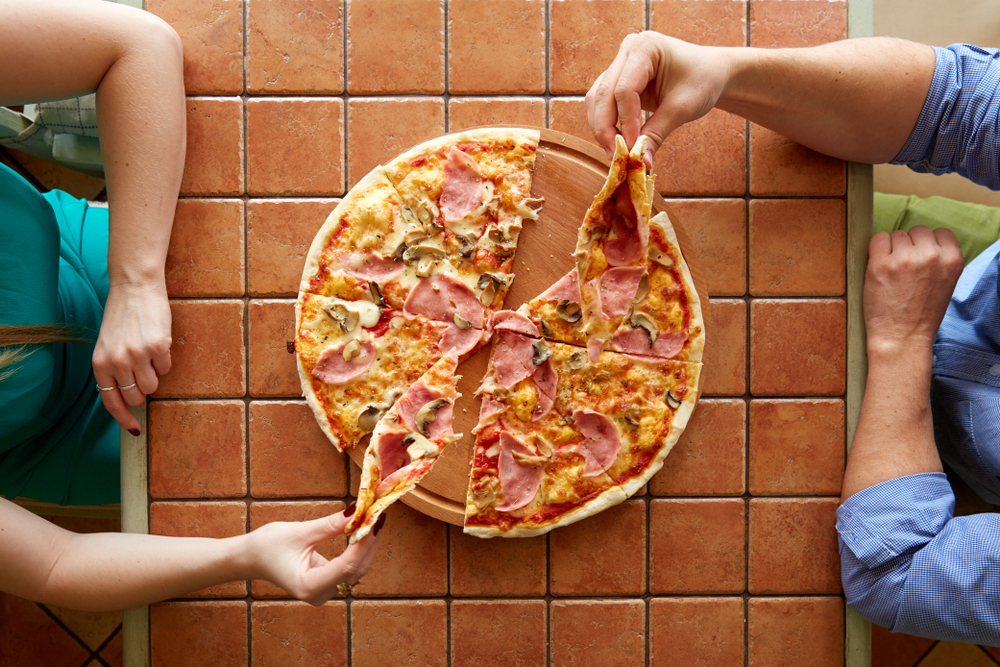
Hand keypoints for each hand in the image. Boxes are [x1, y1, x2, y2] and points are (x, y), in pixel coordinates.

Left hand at [92, 281, 171, 432]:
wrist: (135, 287)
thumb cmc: (122, 315)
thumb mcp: (107, 345)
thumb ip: (113, 370)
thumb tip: (130, 397)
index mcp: (100, 363)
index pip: (111, 402)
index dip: (124, 419)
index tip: (135, 429)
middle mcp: (117, 362)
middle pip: (136, 396)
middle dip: (143, 388)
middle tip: (143, 369)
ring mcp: (138, 355)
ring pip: (153, 385)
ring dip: (155, 373)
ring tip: (149, 353)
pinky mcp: (158, 347)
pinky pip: (167, 367)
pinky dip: (165, 359)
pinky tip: (157, 342)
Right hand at [245, 507, 380, 605]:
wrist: (250, 559)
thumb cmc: (267, 546)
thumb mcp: (299, 532)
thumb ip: (329, 526)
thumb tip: (356, 512)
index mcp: (309, 586)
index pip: (347, 566)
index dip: (364, 542)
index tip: (374, 520)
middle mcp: (319, 594)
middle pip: (356, 570)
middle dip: (369, 542)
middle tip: (378, 514)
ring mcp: (323, 592)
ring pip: (356, 570)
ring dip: (366, 545)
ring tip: (374, 518)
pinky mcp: (326, 584)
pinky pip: (349, 568)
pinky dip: (358, 549)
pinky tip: (365, 530)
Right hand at [586, 32, 731, 165]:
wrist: (710, 72)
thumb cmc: (702, 81)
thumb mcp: (682, 108)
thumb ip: (657, 134)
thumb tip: (641, 164)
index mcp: (645, 47)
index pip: (624, 89)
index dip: (626, 122)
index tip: (632, 149)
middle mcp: (628, 50)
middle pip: (604, 94)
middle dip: (606, 128)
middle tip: (616, 156)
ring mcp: (620, 63)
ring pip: (598, 99)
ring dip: (602, 127)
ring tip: (615, 152)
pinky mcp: (618, 78)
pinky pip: (603, 102)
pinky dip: (606, 123)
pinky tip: (617, 141)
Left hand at [864, 226, 963, 352]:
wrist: (902, 338)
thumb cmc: (921, 315)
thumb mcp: (945, 284)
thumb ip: (939, 260)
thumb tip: (922, 242)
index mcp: (952, 260)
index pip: (940, 232)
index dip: (928, 243)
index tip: (921, 257)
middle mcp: (930, 256)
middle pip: (917, 231)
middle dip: (910, 245)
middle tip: (904, 267)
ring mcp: (904, 258)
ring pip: (896, 235)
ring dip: (892, 249)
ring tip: (892, 272)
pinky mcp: (880, 264)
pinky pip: (877, 239)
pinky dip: (876, 250)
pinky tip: (879, 267)